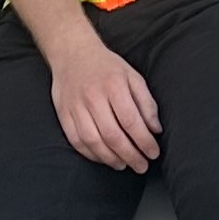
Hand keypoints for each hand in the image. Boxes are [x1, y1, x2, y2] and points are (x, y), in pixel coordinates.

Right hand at [47, 32, 159, 171]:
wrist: (72, 53)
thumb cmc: (107, 67)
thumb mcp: (132, 76)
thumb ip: (146, 103)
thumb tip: (155, 129)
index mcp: (113, 85)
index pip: (131, 121)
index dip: (144, 141)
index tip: (153, 152)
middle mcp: (93, 97)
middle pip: (112, 135)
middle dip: (130, 155)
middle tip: (142, 166)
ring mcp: (75, 106)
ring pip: (93, 141)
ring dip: (111, 159)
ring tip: (124, 165)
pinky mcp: (63, 114)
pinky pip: (76, 141)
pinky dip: (91, 154)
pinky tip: (104, 158)